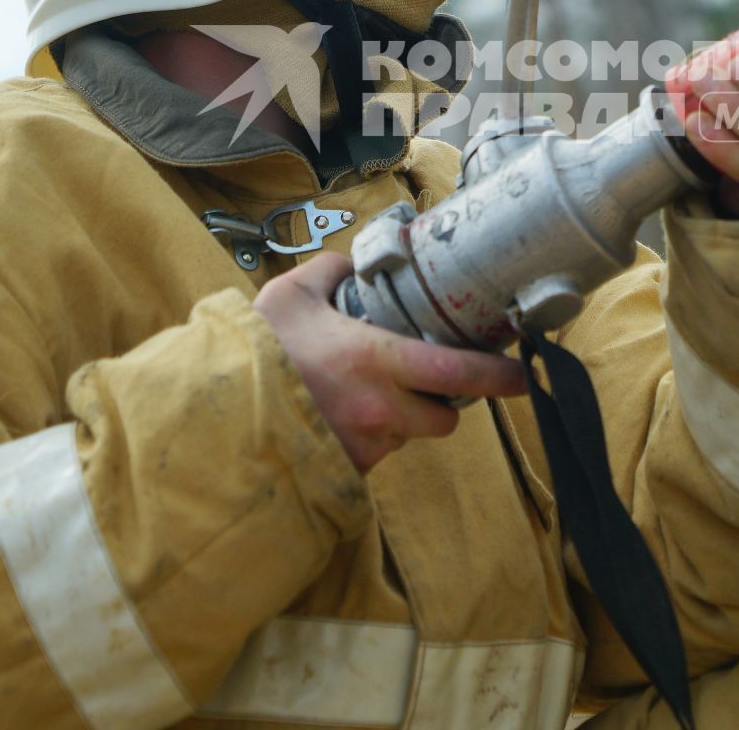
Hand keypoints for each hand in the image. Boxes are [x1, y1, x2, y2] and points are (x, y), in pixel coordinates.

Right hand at [252, 254, 526, 472]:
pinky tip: (341, 418)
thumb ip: (330, 271)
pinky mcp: (347, 473)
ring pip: (409, 436)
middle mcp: (380, 410)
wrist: (213, 419)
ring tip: (370, 396)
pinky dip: (371, 437)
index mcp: (376, 361)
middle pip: (447, 418)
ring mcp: (365, 447)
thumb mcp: (289, 294)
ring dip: (404, 420)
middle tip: (428, 380)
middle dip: (446, 402)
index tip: (525, 374)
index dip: (500, 377)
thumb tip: (350, 264)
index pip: (460, 374)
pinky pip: (376, 455)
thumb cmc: (255, 353)